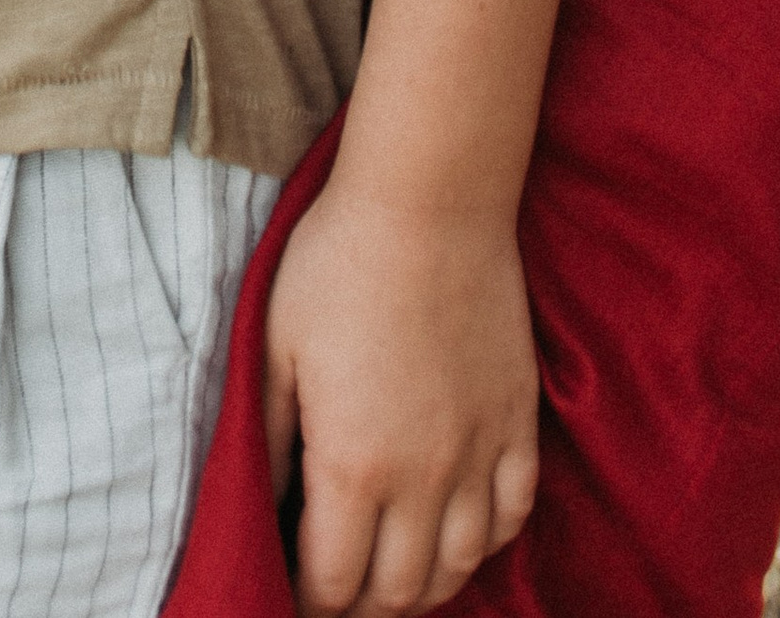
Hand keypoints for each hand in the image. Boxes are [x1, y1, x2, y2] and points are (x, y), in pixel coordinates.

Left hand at [262, 187, 539, 611]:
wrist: (429, 202)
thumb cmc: (338, 263)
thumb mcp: (275, 347)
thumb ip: (266, 437)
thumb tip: (260, 503)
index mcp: (353, 464)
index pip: (331, 580)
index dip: (304, 602)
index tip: (289, 594)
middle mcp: (423, 476)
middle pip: (397, 592)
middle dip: (360, 608)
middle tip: (336, 592)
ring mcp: (479, 452)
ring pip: (459, 566)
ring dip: (422, 589)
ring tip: (392, 578)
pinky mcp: (518, 422)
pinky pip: (513, 515)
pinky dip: (485, 542)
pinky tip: (458, 534)